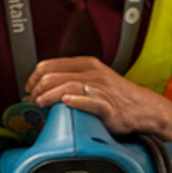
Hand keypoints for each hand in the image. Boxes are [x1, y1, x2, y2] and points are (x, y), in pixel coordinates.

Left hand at [25, 56, 171, 136]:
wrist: (143, 108)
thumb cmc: (115, 95)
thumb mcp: (93, 78)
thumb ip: (71, 78)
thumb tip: (43, 85)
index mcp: (86, 64)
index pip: (48, 65)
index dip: (33, 78)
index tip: (29, 88)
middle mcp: (92, 73)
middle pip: (53, 76)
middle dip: (37, 89)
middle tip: (33, 100)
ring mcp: (101, 88)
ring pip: (67, 87)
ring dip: (49, 96)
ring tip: (41, 103)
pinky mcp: (108, 106)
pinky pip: (90, 101)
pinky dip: (76, 101)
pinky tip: (66, 103)